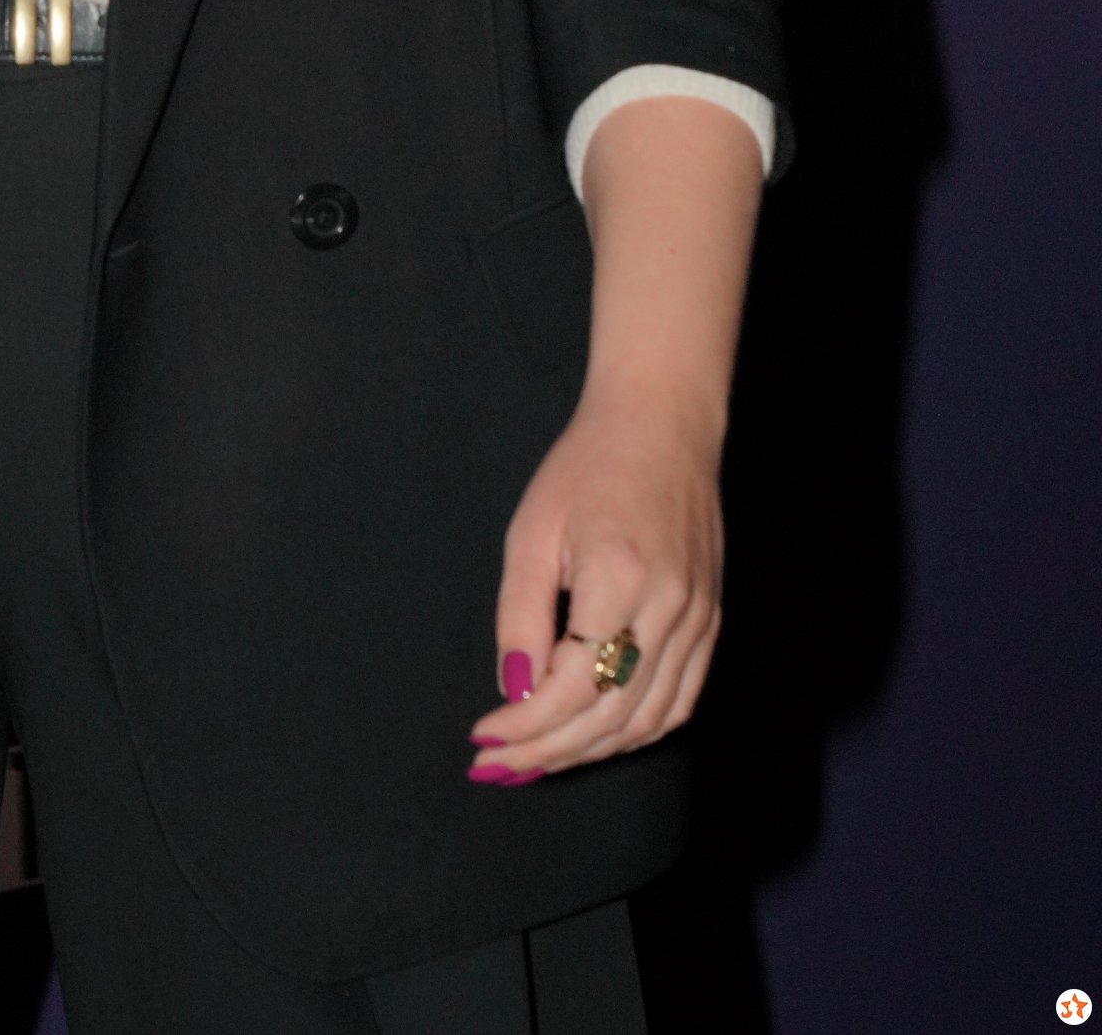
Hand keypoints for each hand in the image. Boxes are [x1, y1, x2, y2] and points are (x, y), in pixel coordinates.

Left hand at [467, 384, 723, 781]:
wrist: (662, 426)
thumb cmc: (588, 467)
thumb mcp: (532, 531)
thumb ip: (519, 616)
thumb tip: (514, 693)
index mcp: (620, 579)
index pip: (571, 688)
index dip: (524, 726)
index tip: (483, 737)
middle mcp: (670, 609)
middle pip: (608, 716)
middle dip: (547, 752)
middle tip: (498, 766)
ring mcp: (699, 620)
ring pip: (645, 720)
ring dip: (588, 752)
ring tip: (535, 761)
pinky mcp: (710, 622)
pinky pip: (678, 702)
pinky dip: (634, 732)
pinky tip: (594, 737)